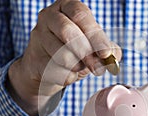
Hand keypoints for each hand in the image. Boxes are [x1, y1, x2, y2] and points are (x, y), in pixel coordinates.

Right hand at [6, 0, 121, 115]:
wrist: (46, 68)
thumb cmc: (73, 51)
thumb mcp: (92, 45)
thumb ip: (107, 48)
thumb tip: (114, 56)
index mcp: (66, 7)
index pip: (80, 14)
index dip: (95, 35)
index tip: (106, 53)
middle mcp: (49, 16)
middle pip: (68, 32)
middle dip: (87, 53)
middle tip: (99, 69)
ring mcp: (38, 37)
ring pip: (61, 54)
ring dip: (78, 67)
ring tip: (81, 68)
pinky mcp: (33, 58)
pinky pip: (55, 71)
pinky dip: (68, 77)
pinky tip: (68, 74)